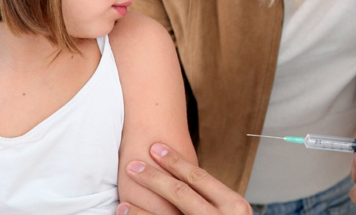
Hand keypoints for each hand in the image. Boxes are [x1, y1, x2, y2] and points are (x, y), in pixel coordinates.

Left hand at [117, 143, 251, 214]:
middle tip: (133, 166)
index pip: (198, 177)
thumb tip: (184, 175)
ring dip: (140, 210)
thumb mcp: (233, 212)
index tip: (155, 148)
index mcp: (233, 205)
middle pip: (180, 193)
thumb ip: (215, 198)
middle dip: (154, 177)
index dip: (175, 161)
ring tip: (122, 201)